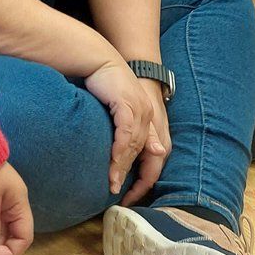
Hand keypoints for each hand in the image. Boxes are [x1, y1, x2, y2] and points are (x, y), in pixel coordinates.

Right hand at [84, 59, 165, 195]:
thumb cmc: (107, 85)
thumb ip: (128, 131)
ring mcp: (140, 110)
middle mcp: (149, 116)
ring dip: (122, 167)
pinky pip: (126, 134)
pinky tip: (112, 162)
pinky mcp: (128, 105)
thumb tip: (149, 153)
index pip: (155, 157)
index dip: (146, 178)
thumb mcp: (121, 110)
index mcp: (150, 120)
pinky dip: (119, 151)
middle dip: (134, 178)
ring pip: (135, 147)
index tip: (131, 195)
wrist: (99, 60)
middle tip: (120, 194)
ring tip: (112, 183)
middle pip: (146, 155)